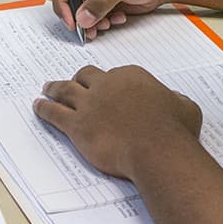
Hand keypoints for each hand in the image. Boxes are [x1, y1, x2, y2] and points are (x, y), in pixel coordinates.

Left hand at [34, 65, 202, 178]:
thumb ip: (175, 99)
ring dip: (54, 88)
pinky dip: (44, 109)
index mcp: (131, 77)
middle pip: (85, 76)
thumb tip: (173, 99)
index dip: (109, 82)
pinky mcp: (77, 125)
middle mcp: (107, 85)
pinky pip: (54, 113)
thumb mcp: (184, 106)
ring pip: (65, 90)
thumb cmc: (174, 130)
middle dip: (78, 79)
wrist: (157, 149)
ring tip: (46, 89)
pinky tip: (38, 107)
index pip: (115, 74)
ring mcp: (89, 104)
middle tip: (72, 82)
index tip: (107, 88)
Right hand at [49, 0, 171, 40]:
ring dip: (91, 21)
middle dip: (79, 15)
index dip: (62, 1)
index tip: (70, 20)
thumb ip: (101, 1)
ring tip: (107, 24)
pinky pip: (93, 15)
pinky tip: (117, 18)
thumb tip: (82, 17)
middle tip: (87, 30)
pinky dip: (102, 21)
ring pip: (81, 10)